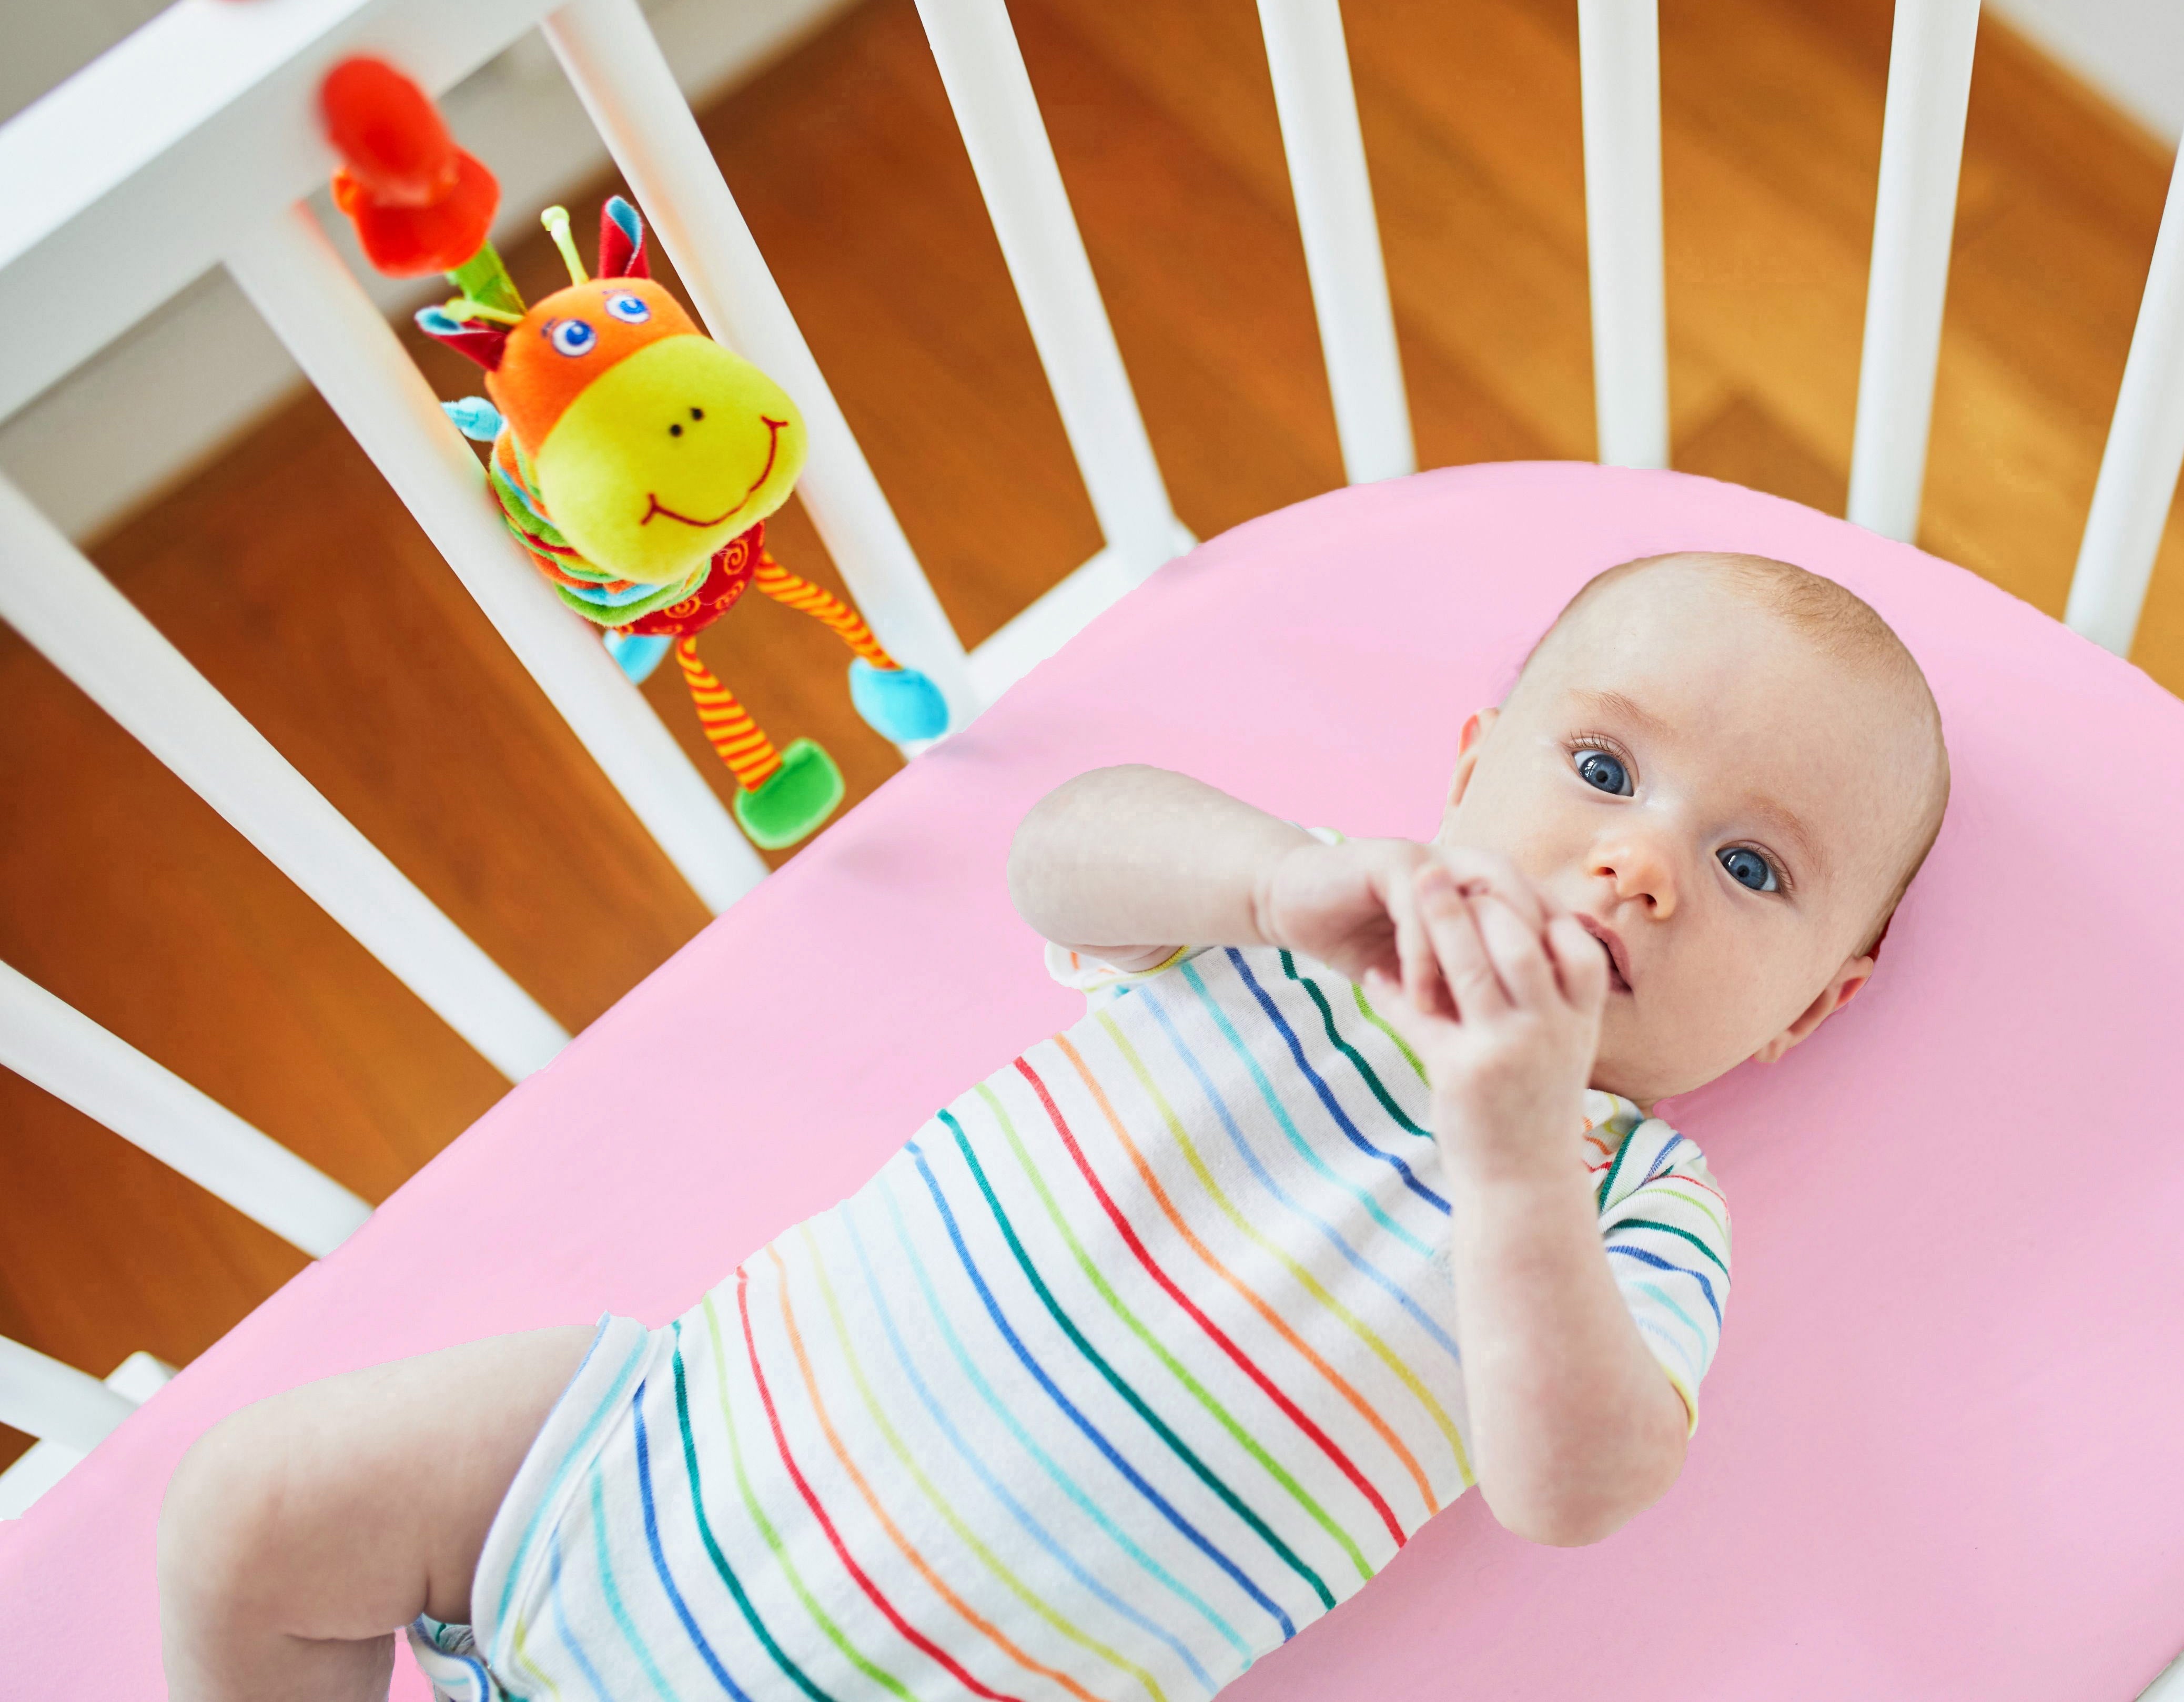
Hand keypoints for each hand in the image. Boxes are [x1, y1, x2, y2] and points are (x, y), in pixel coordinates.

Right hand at [1256, 838, 1550, 995]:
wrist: (1296, 905)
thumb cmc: (1364, 939)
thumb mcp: (1427, 968)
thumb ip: (1467, 979)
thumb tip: (1521, 1026)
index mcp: (1481, 880)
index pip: (1540, 909)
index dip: (1551, 956)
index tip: (1555, 1012)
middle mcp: (1462, 861)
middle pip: (1519, 899)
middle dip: (1524, 957)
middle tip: (1526, 1013)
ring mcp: (1428, 857)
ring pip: (1476, 900)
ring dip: (1475, 960)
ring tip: (1473, 1014)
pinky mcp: (1388, 861)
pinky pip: (1417, 913)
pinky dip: (1421, 960)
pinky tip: (1419, 1001)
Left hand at [1361, 861, 1607, 1179]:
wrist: (1522, 1185)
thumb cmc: (1534, 1108)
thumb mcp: (1559, 1048)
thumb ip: (1550, 996)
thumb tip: (1524, 936)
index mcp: (1579, 1019)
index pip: (1572, 941)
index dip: (1533, 903)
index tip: (1496, 875)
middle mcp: (1550, 1029)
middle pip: (1516, 941)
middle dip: (1476, 898)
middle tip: (1439, 865)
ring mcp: (1507, 1051)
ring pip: (1470, 968)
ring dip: (1438, 923)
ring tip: (1409, 890)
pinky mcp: (1462, 1074)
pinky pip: (1420, 1018)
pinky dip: (1392, 992)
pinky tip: (1371, 975)